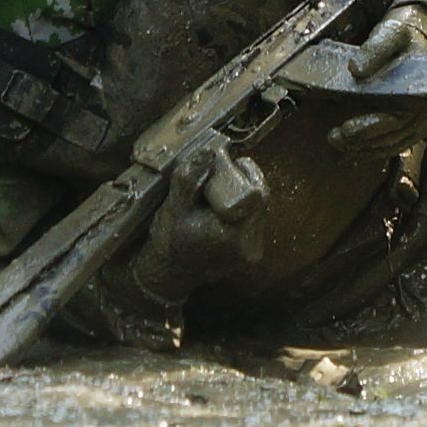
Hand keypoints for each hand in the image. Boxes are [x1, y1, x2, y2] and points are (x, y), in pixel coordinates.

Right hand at [130, 148, 266, 306]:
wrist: (167, 273)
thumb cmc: (168, 241)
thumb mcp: (174, 205)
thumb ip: (190, 178)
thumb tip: (209, 152)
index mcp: (233, 235)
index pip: (257, 193)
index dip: (244, 172)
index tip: (225, 165)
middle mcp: (249, 246)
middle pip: (259, 200)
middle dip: (241, 183)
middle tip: (217, 179)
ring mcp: (252, 251)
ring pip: (257, 209)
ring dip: (240, 197)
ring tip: (215, 198)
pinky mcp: (251, 252)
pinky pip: (252, 220)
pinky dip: (239, 211)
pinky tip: (219, 212)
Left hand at [327, 3, 426, 156]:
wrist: (415, 41)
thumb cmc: (405, 39)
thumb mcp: (391, 34)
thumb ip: (375, 48)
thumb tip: (355, 68)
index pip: (400, 118)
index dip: (373, 126)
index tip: (348, 128)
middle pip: (395, 135)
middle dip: (363, 140)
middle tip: (336, 137)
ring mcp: (420, 120)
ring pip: (393, 143)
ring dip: (365, 147)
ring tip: (339, 142)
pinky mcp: (411, 124)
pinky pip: (394, 143)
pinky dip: (373, 148)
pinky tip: (353, 148)